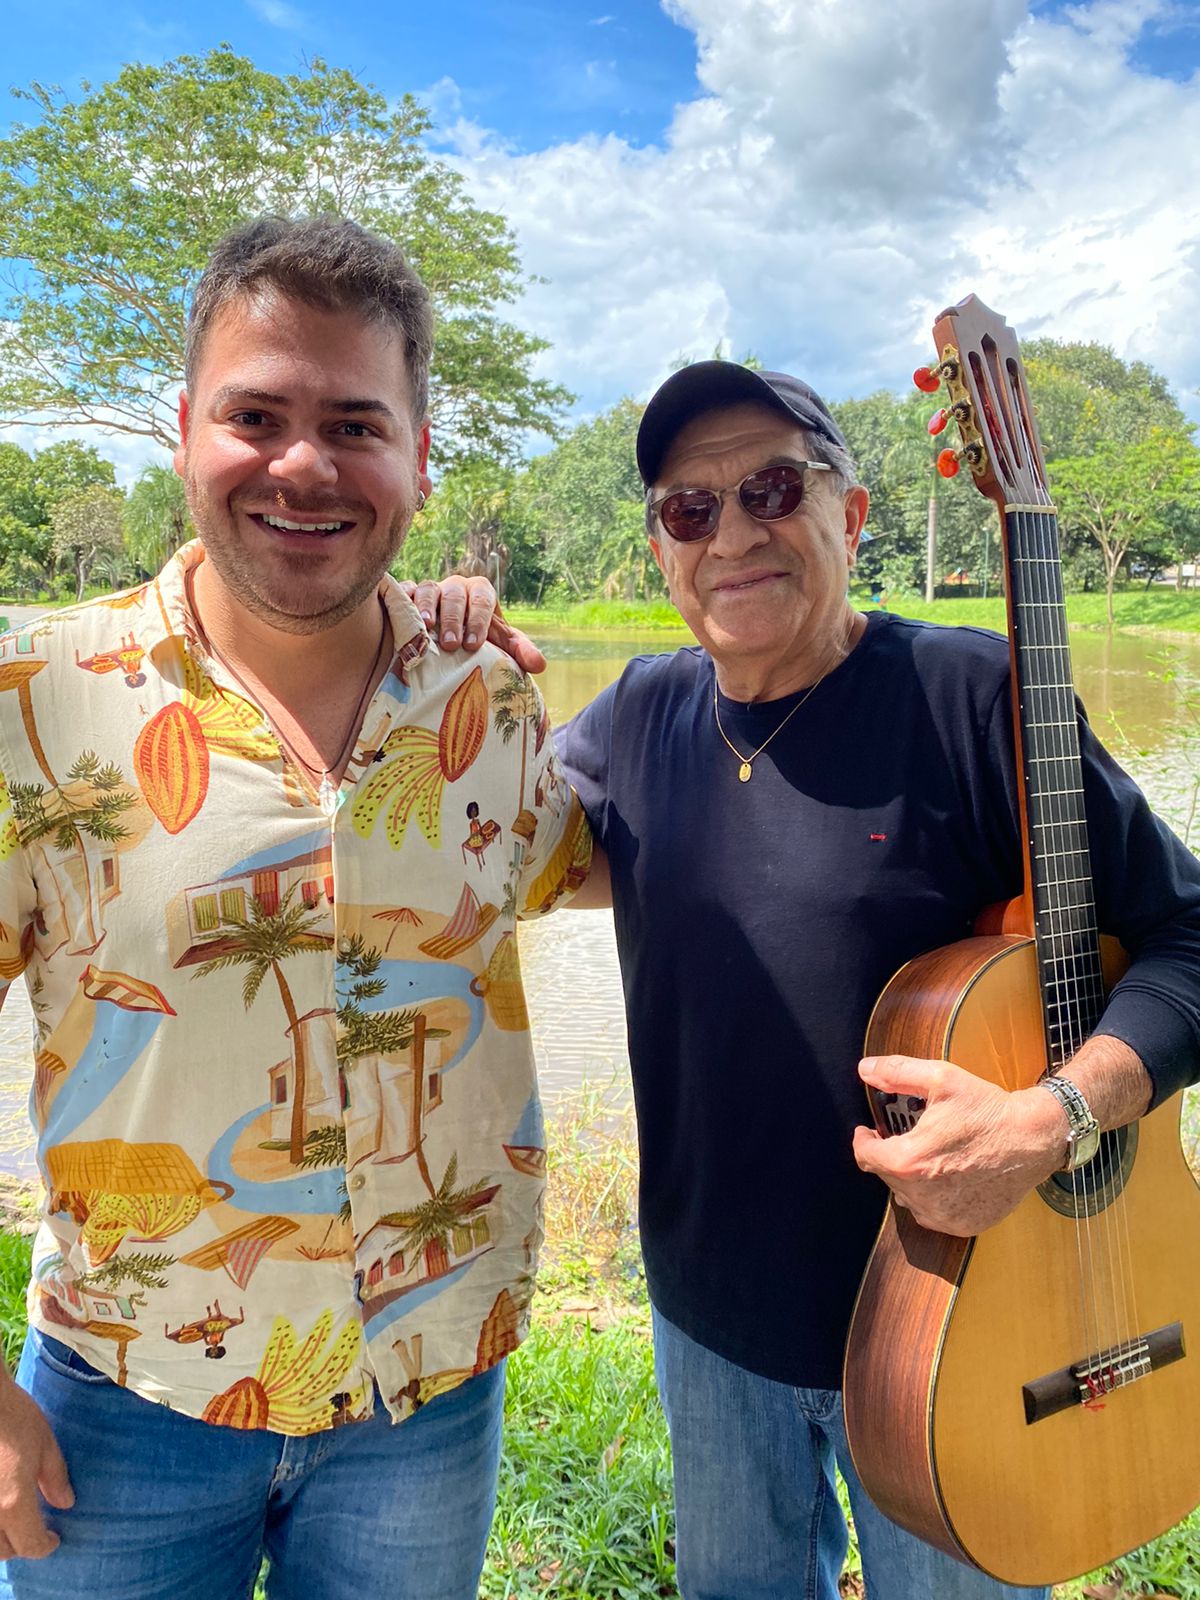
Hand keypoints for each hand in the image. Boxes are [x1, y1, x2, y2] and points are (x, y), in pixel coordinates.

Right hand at [0, 1379, 73, 1560]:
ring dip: (1, 1540)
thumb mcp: (44, 1443)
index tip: (54, 1539)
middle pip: (3, 1551)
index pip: (29, 1544)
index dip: (45, 1545)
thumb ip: (55, 1477)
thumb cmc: (12, 1415)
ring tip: (15, 1523)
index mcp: (13, 1503)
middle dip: (22, 1546)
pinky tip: (1, 1510)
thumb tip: (66, 1503)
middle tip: (36, 1529)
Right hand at [399, 578, 545, 674]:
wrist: (449, 636)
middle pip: (454, 595)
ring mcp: (431, 589)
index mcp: (480, 593)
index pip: (482, 599)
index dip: (478, 620)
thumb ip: (519, 650)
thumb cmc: (477, 638)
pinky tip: (401, 616)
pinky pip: (404, 591)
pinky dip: (403, 600)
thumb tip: (540, 665)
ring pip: (428, 590)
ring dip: (427, 608)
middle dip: (453, 619)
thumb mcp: (500, 643)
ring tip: (426, 629)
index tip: (474, 644)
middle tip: (452, 644)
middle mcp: (455, 587)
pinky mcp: (408, 594)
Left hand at [851, 1054, 1066, 1236]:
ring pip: (907, 1196)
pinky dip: (933, 1196)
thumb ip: (897, 1073)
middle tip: (911, 1136)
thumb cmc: (988, 1110)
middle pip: (887, 1175)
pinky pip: (932, 1212)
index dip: (864, 1141)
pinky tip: (949, 1175)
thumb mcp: (941, 1078)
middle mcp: (922, 1195)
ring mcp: (943, 1215)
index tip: (868, 1132)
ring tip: (932, 1154)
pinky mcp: (962, 1225)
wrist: (1033, 1139)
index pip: (866, 1156)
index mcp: (910, 1160)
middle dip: (893, 1154)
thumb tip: (866, 1070)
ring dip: (911, 1177)